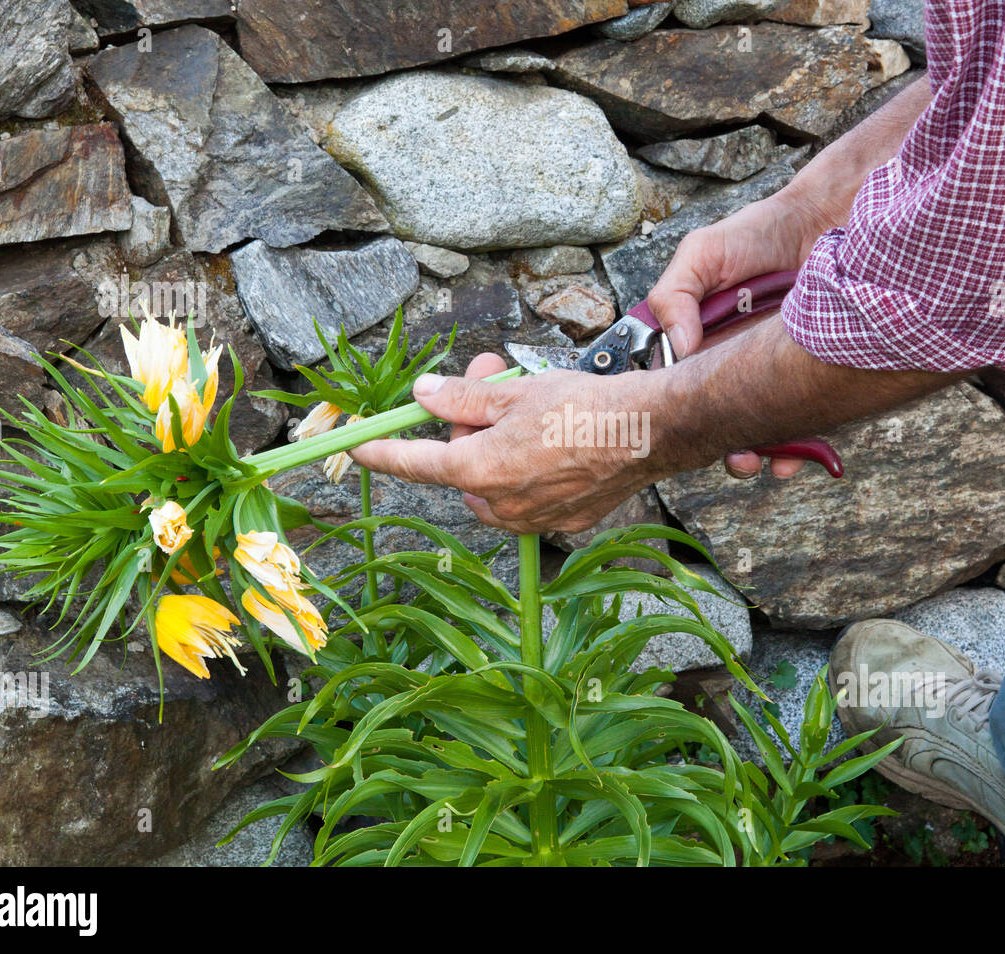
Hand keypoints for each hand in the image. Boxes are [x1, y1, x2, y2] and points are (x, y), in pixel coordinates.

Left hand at [349, 355, 669, 534]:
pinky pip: (528, 497)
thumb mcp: (512, 392)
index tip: (356, 447)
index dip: (381, 452)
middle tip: (490, 380)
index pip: (415, 463)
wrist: (647, 431)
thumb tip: (425, 395)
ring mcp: (533, 518)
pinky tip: (555, 441)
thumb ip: (462, 397)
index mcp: (478, 470)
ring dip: (498, 447)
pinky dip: (530, 469)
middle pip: (460, 466)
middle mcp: (499, 503)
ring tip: (528, 410)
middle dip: (468, 425)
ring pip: (492, 483)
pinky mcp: (564, 521)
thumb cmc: (584, 408)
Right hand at [646, 191, 827, 480]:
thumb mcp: (702, 254)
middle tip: (736, 458)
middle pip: (726, 422)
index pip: (686, 392)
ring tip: (764, 462)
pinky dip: (802, 445)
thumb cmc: (759, 234)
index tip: (688, 434)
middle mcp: (737, 366)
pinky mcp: (815, 377)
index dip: (686, 418)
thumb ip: (675, 296)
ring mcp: (776, 375)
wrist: (826, 222)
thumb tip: (677, 349)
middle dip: (729, 449)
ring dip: (763, 454)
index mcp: (703, 346)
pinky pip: (809, 421)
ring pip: (765, 430)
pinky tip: (799, 454)